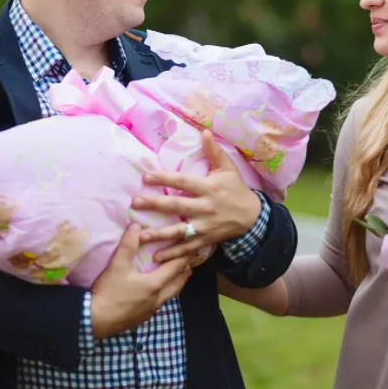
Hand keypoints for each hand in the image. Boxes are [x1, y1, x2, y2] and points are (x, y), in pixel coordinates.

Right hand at [90, 223, 192, 339]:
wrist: (94, 320)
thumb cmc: (108, 292)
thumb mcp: (117, 265)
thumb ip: (128, 244)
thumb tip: (136, 225)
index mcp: (155, 284)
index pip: (175, 268)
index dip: (184, 257)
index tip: (192, 249)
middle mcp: (157, 298)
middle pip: (177, 284)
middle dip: (184, 273)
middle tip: (189, 263)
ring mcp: (150, 311)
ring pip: (169, 296)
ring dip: (175, 285)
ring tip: (176, 277)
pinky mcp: (141, 318)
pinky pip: (159, 304)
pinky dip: (163, 295)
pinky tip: (156, 293)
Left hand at [134, 130, 262, 261]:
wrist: (252, 217)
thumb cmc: (236, 189)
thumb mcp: (228, 168)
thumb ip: (214, 151)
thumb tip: (204, 131)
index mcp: (208, 188)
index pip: (183, 182)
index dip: (164, 178)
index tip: (146, 176)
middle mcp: (205, 207)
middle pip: (177, 206)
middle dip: (155, 204)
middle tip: (135, 203)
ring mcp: (205, 226)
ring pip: (179, 231)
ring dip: (159, 234)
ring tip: (140, 235)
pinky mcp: (205, 240)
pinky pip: (186, 248)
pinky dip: (172, 254)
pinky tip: (156, 257)